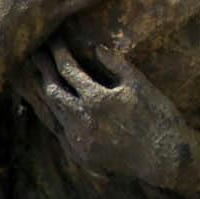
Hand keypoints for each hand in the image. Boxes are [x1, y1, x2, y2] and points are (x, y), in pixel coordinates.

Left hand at [25, 42, 195, 190]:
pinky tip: (53, 108)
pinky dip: (54, 116)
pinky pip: (60, 132)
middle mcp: (82, 121)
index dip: (58, 52)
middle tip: (34, 53)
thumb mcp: (141, 86)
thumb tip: (97, 48)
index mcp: (97, 100)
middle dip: (42, 69)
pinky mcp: (81, 156)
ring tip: (36, 78)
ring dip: (43, 94)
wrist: (165, 158)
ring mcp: (79, 141)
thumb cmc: (159, 117)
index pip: (68, 70)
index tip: (52, 40)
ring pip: (51, 112)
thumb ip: (117, 65)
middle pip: (51, 90)